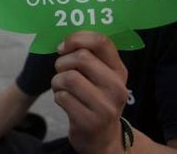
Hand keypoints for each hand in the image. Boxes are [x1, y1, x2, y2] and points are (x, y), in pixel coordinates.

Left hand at [51, 31, 127, 153]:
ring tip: (61, 87)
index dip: (76, 38)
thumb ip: (88, 55)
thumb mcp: (100, 76)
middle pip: (81, 57)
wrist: (101, 137)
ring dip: (57, 80)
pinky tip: (64, 101)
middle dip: (62, 62)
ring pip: (68, 77)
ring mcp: (105, 106)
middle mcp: (116, 87)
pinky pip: (62, 97)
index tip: (63, 47)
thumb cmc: (95, 98)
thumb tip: (63, 42)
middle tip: (61, 71)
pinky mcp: (90, 121)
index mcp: (119, 70)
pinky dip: (57, 96)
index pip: (101, 41)